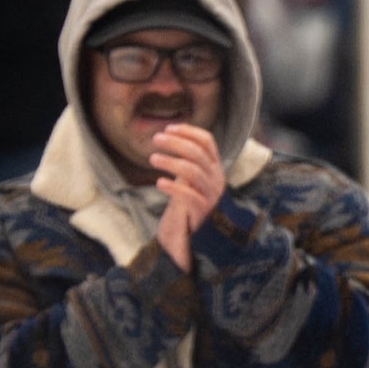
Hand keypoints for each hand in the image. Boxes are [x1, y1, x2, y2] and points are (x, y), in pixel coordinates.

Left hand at [150, 125, 225, 271]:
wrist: (197, 240)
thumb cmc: (189, 207)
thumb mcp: (190, 181)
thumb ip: (187, 163)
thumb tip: (171, 139)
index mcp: (214, 169)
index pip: (207, 142)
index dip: (188, 132)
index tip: (168, 128)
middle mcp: (216, 179)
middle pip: (198, 153)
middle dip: (175, 143)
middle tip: (155, 139)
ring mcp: (211, 195)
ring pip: (193, 171)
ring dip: (170, 161)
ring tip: (152, 159)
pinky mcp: (202, 211)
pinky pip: (188, 195)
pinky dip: (173, 186)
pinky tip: (159, 183)